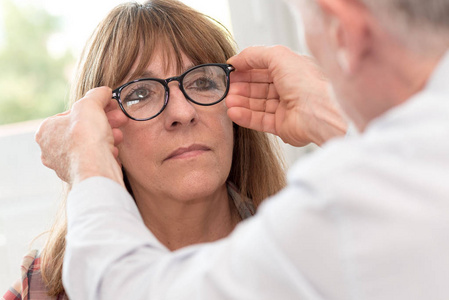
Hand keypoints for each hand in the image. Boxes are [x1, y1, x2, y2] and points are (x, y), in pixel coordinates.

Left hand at [35, 87, 127, 185]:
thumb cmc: (86, 136)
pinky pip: (94, 160)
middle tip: (119, 118)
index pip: (72, 114)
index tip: (109, 106)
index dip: (94, 108)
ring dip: (107, 137)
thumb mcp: (90, 104)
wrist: (95, 169)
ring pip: (89, 145)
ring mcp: (64, 165)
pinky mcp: (79, 177)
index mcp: (46, 131)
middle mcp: (50, 150)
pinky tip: (113, 151)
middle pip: (83, 130)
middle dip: (104, 123)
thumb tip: (104, 91)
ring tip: (119, 135)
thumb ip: (97, 95)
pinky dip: (105, 154)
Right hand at [226, 46, 346, 145]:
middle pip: (259, 87)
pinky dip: (245, 116)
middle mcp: (290, 88)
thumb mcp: (278, 56)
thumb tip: (235, 59)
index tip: (230, 71)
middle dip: (241, 87)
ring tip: (228, 101)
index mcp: (292, 69)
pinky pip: (260, 120)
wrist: (320, 113)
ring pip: (258, 104)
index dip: (246, 69)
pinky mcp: (282, 125)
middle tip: (227, 88)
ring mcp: (286, 107)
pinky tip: (234, 112)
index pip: (264, 68)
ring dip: (241, 102)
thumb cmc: (307, 83)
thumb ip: (254, 54)